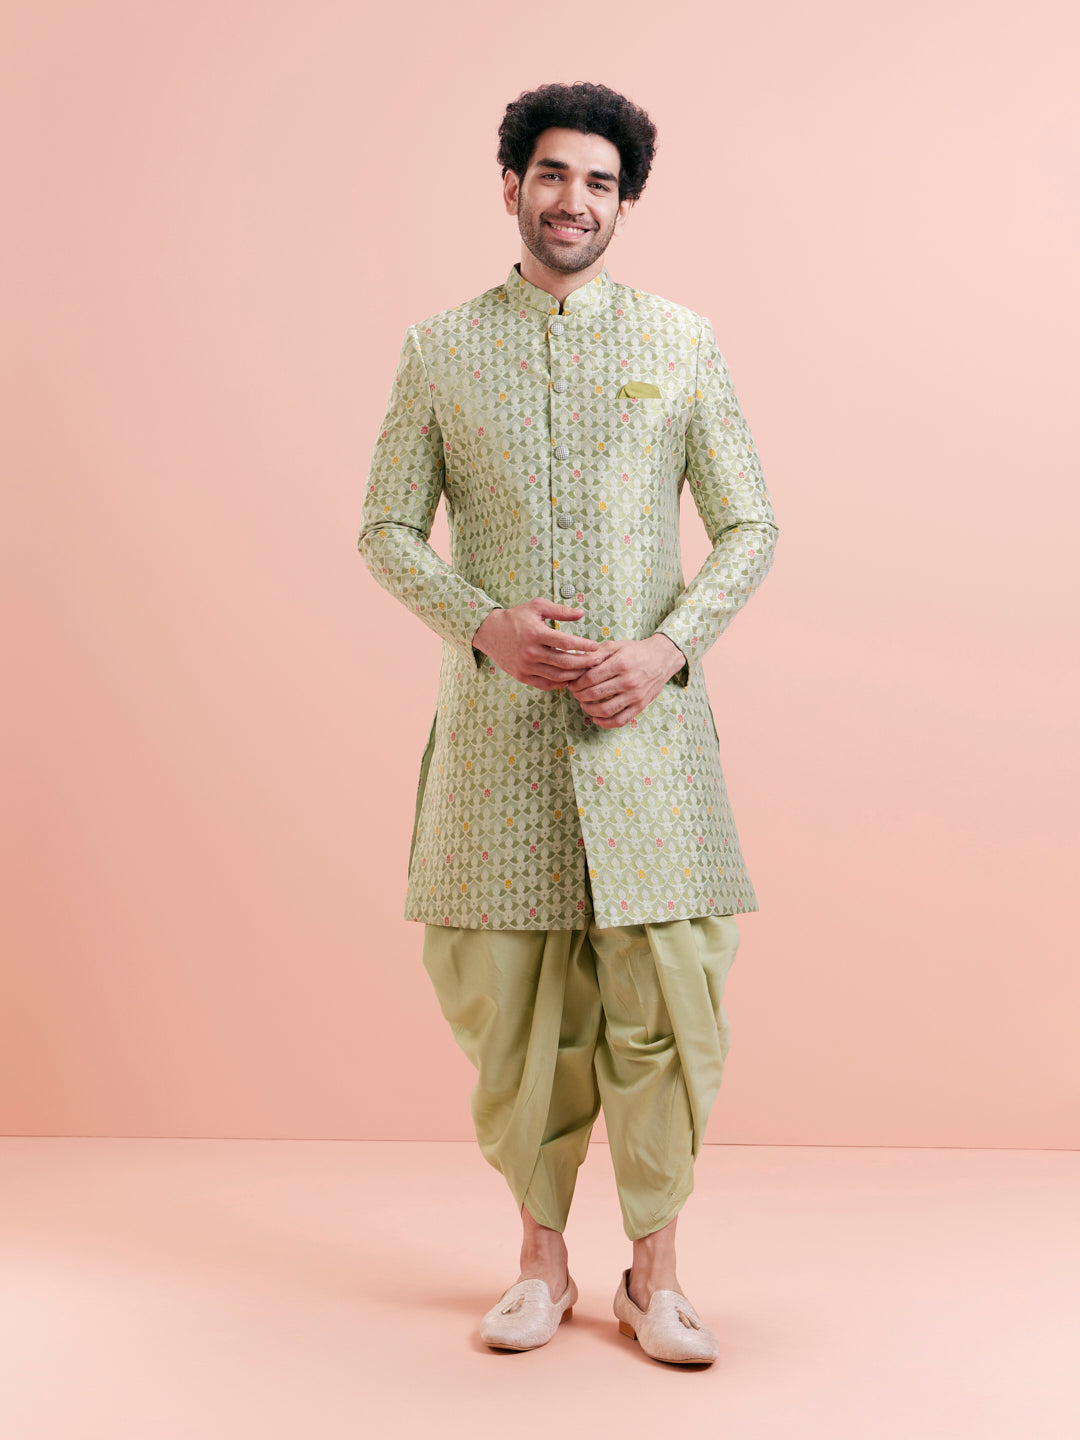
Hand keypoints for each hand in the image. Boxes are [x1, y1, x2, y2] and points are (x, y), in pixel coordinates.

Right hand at [472, 599, 601, 688]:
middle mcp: (530, 652)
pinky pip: (546, 684)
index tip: (595, 646)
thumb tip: (582, 614)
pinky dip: (560, 683)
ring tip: (587, 670)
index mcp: (535, 634)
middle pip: (565, 662)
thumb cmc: (516, 617)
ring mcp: (525, 667)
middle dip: (585, 663)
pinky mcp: (521, 676)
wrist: (490, 632)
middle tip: (598, 661)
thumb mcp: (537, 606)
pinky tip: (570, 677)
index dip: (584, 646)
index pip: (566, 643)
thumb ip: (560, 611)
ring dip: (575, 674)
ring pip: (557, 676)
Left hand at [566, 634, 686, 727]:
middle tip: (575, 693)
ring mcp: (635, 695)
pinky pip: (620, 720)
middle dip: (579, 695)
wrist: (662, 658)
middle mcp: (628, 681)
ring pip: (605, 710)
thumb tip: (576, 661)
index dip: (576, 683)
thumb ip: (596, 653)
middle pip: (594, 694)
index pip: (590, 678)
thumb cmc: (636, 651)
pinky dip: (605, 723)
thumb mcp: (616, 645)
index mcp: (620, 664)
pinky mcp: (640, 706)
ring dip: (589, 709)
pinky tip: (596, 718)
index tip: (572, 683)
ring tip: (584, 704)